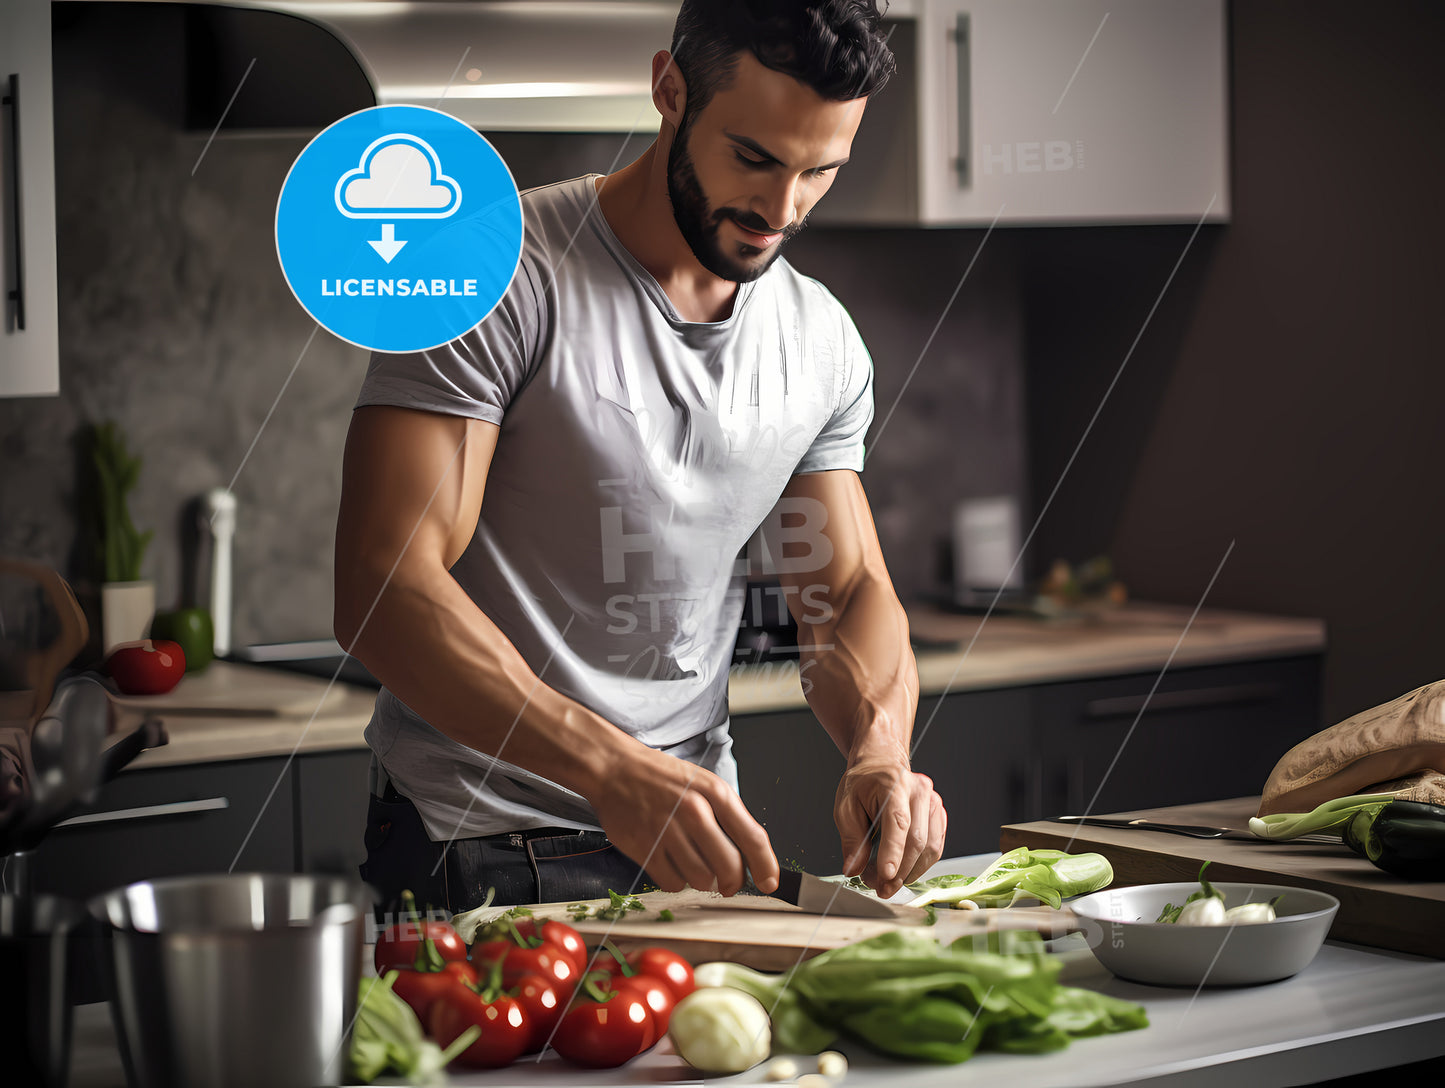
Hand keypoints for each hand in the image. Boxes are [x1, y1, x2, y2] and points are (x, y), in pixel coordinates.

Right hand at [588, 741, 778, 897]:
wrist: (615, 769)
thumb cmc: (662, 778)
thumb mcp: (704, 784)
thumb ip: (728, 816)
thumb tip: (751, 856)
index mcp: (715, 793)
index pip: (752, 837)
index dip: (765, 866)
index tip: (769, 882)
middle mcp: (694, 811)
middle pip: (729, 866)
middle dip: (733, 882)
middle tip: (729, 882)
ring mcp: (668, 831)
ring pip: (702, 880)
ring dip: (703, 881)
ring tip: (694, 864)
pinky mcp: (644, 848)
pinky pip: (673, 883)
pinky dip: (677, 881)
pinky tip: (673, 863)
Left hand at [834, 743, 946, 898]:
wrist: (882, 763)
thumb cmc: (863, 782)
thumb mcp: (845, 807)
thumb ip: (851, 839)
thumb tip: (853, 869)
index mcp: (894, 786)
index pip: (898, 823)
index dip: (893, 852)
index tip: (885, 876)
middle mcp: (919, 792)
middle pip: (916, 840)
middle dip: (898, 871)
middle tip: (879, 887)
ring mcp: (933, 803)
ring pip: (930, 847)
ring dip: (910, 872)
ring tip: (888, 882)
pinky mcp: (939, 814)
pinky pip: (936, 846)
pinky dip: (920, 864)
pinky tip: (904, 870)